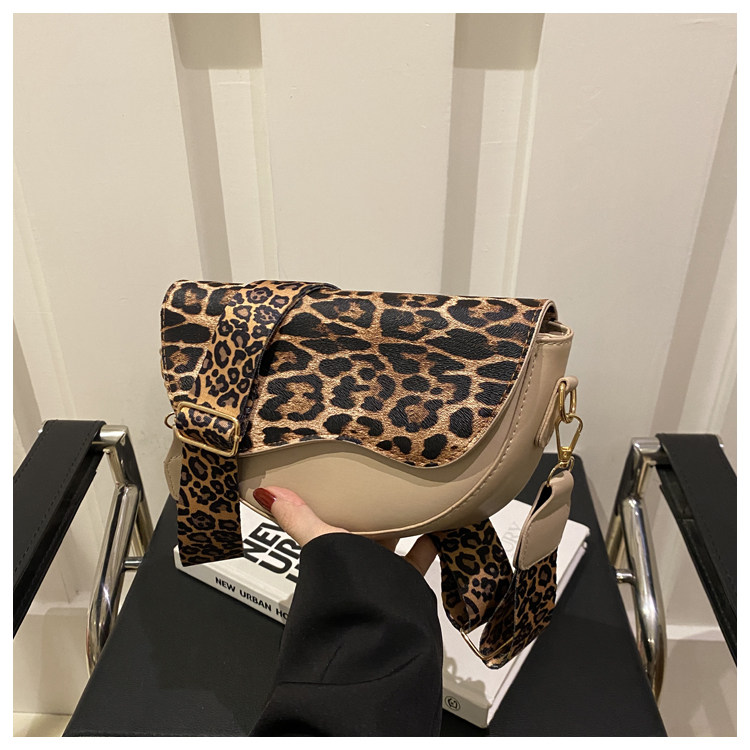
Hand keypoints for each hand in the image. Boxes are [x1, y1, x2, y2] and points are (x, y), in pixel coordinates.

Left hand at [253, 486, 437, 575]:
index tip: (345, 474)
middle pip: (363, 528)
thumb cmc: (344, 586)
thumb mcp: (322, 540)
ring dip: (400, 521)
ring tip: (412, 493)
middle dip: (372, 507)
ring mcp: (380, 573)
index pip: (332, 518)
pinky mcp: (405, 583)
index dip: (337, 499)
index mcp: (331, 549)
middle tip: (383, 476)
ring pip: (391, 540)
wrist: (377, 630)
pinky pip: (418, 557)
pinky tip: (438, 524)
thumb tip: (266, 494)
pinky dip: (429, 542)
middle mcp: (353, 562)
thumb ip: (298, 517)